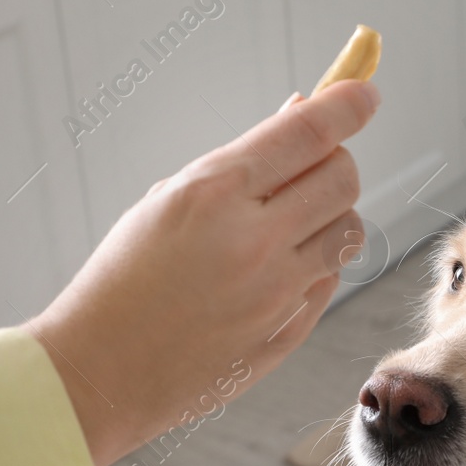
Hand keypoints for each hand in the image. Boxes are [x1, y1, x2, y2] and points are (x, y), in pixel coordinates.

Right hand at [27, 79, 379, 465]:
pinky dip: (315, 266)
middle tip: (314, 168)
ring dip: (331, 217)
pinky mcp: (287, 334)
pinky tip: (274, 271)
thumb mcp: (166, 200)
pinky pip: (329, 281)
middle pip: (343, 179)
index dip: (348, 104)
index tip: (365, 93)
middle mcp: (254, 240)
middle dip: (336, 163)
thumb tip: (304, 113)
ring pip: (349, 232)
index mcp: (213, 192)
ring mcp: (276, 293)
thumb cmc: (125, 277)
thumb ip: (240, 162)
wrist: (101, 371)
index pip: (307, 132)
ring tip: (289, 224)